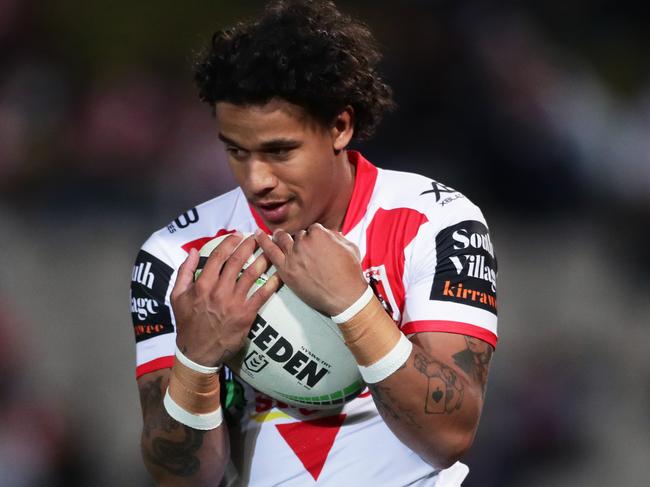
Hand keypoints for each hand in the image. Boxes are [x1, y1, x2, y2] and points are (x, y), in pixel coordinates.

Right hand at [170, 233, 280, 365]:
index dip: (229, 242)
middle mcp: (219, 291)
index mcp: (202, 285)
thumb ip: (184, 272)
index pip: (218, 257)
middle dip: (249, 246)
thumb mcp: (177, 296)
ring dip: (263, 259)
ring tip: (271, 250)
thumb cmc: (187, 323)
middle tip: (258, 237)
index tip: (237, 234)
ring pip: (251, 275)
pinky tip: (280, 274)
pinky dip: (272, 283)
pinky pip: (262, 295)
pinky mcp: (246, 315)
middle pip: (237, 262)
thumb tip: (191, 251)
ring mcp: (234, 303)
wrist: (198, 352)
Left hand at [255, 224, 367, 315]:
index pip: (312, 229)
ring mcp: (293, 256)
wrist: (345, 296)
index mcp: (319, 234)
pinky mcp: (286, 270)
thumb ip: (337, 237)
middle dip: (300, 240)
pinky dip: (263, 242)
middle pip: (297, 235)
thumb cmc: (350, 274)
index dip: (313, 237)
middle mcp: (304, 242)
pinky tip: (257, 235)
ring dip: (280, 237)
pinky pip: (270, 252)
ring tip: (277, 235)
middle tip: (301, 246)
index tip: (314, 244)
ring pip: (282, 240)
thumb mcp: (350, 247)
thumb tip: (330, 235)